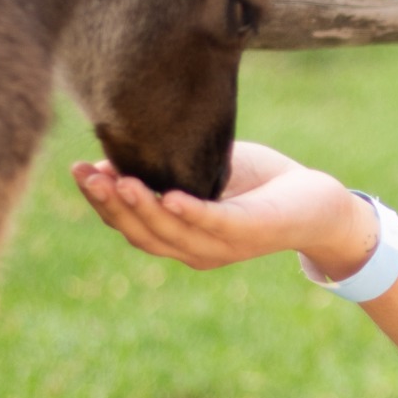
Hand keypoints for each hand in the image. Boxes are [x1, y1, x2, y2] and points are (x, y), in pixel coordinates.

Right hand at [72, 142, 376, 276]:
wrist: (319, 201)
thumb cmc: (260, 184)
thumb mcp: (204, 170)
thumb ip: (166, 166)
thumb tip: (117, 147)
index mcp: (179, 236)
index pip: (128, 225)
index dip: (100, 202)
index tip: (78, 171)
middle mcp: (194, 250)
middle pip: (140, 234)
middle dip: (109, 204)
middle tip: (85, 175)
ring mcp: (222, 247)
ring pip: (170, 234)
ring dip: (141, 208)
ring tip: (117, 181)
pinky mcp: (251, 233)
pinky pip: (214, 226)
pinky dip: (190, 214)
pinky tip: (169, 197)